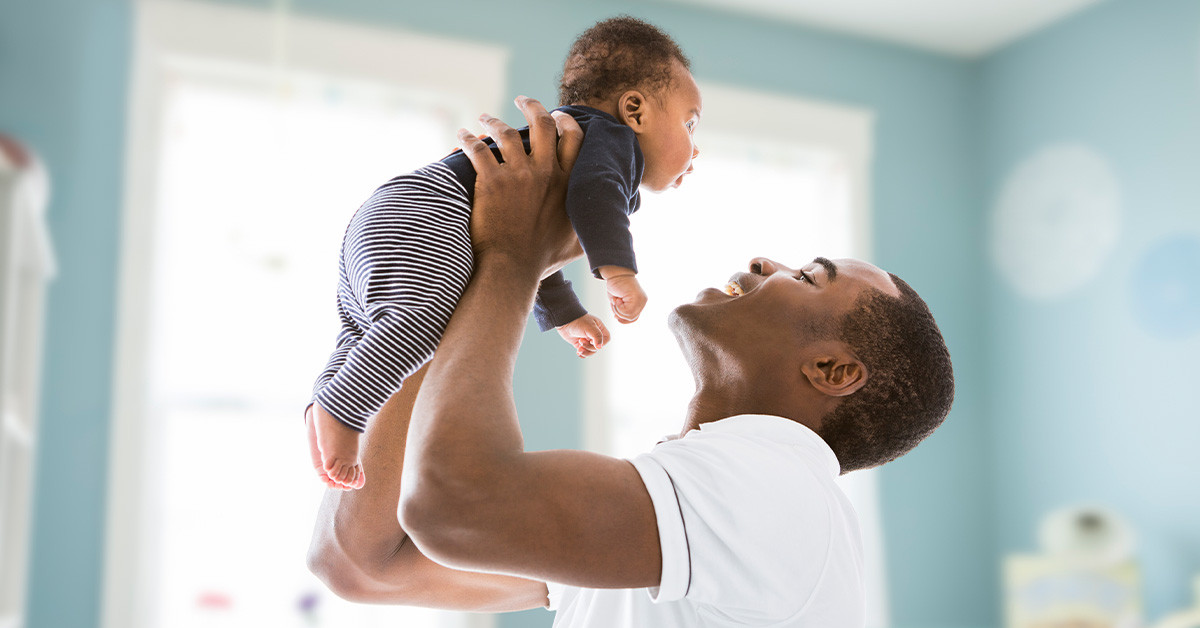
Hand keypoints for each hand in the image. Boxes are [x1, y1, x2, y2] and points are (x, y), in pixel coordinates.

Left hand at [458, 96, 584, 278]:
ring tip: (484, 117)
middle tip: (523, 100)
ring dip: (494, 121)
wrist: (513, 269)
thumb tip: (612, 229)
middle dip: (533, 106)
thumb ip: (593, 229)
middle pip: (543, 125)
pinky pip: (477, 149)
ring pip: (506, 132)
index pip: (573, 139)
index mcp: (568, 182)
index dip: (565, 122)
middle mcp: (546, 172)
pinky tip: (461, 136)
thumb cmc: (544, 260)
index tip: (557, 115)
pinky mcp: (491, 181)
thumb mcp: (578, 243)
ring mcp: (518, 175)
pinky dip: (467, 139)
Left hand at [556, 314, 610, 357]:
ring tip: (579, 348)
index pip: (606, 339)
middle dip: (589, 347)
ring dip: (585, 352)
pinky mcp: (580, 343)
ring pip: (591, 351)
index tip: (591, 340)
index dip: (600, 343)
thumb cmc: (578, 321)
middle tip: (581, 341)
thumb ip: (597, 336)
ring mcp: (587, 339)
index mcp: (599, 328)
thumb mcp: (589, 327)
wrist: (564, 321)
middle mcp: (594, 334)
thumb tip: (599, 347)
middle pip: (597, 347)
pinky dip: (582, 354)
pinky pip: (584, 352)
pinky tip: (578, 352)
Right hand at [606, 274, 647, 323]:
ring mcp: (641, 299)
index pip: (634, 317)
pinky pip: (627, 311)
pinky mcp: (637, 298)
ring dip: (618, 310)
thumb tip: (619, 319)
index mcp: (640, 302)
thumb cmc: (616, 285)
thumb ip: (622, 309)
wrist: (616, 272)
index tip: (615, 316)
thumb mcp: (619, 300)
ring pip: (629, 316)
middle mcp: (642, 301)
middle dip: (620, 314)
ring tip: (615, 300)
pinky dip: (618, 308)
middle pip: (632, 318)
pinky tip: (616, 299)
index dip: (624, 319)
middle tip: (614, 305)